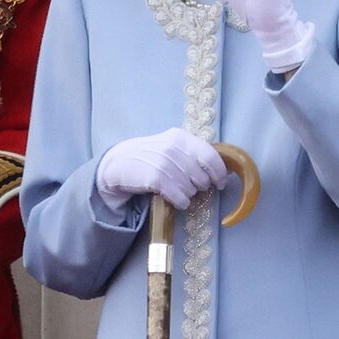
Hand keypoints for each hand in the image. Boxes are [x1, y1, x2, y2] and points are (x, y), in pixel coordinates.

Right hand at [95, 127, 229, 212]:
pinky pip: (180, 197)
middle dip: (201, 186)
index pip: (210, 155)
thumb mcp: (170, 146)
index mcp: (180, 137)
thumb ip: (191, 153)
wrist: (118, 163)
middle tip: (191, 187)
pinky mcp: (155, 179)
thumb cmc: (149, 157)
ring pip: (192, 189)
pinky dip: (181, 202)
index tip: (220, 183)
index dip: (219, 172)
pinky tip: (176, 200)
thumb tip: (219, 169)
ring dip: (188, 195)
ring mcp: (164, 163)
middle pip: (202, 176)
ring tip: (178, 191)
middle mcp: (173, 148)